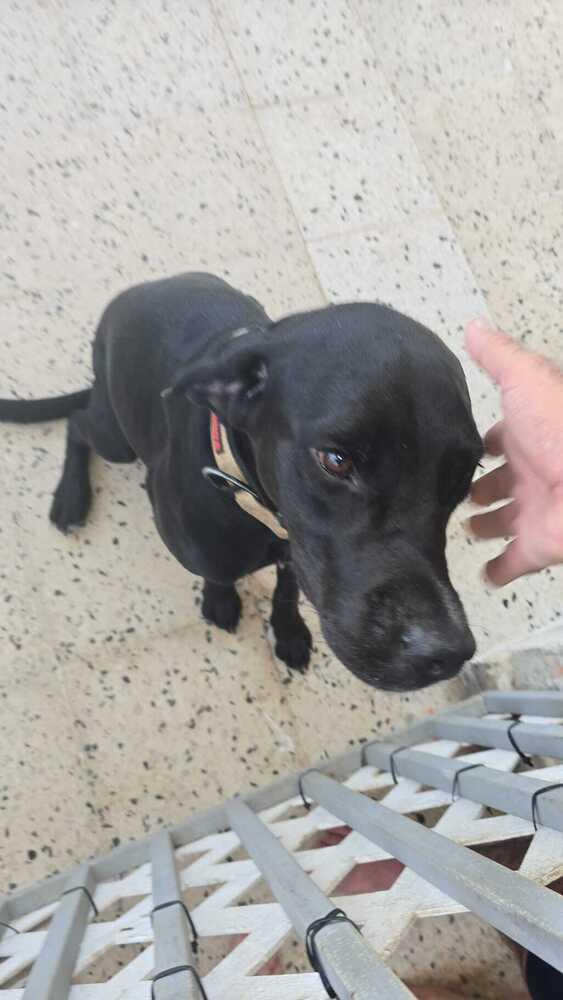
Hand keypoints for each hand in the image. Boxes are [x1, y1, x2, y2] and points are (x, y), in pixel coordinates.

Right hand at [465, 318, 562, 585]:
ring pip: (502, 522)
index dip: (480, 443)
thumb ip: (498, 357)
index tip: (455, 448)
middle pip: (499, 483)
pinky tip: (479, 573)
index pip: (498, 439)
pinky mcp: (535, 547)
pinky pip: (512, 563)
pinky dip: (497, 571)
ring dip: (484, 526)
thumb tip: (472, 326)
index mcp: (528, 434)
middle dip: (476, 488)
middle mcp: (530, 473)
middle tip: (447, 494)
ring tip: (459, 529)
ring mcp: (533, 512)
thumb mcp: (527, 380)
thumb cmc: (561, 428)